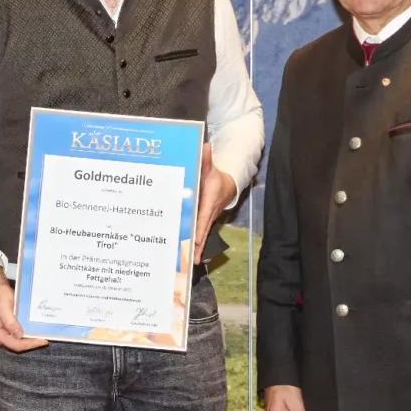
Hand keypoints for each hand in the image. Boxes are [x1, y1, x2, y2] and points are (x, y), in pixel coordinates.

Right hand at [0, 265, 45, 351]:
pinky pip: (18, 335)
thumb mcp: (4, 308)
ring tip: (43, 337)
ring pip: (18, 342)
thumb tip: (19, 335)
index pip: (15, 344)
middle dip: (31, 343)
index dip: (30, 344)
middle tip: (45, 340)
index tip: (42, 341)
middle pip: (17, 345)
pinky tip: (35, 331)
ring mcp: (2, 334)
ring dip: (30, 339)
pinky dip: (27, 334)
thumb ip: (10, 323)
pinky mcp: (6, 329)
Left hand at [194, 142, 236, 263]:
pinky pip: (196, 233)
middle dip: (194, 248)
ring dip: (193, 249)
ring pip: (198, 236)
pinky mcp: (202, 222)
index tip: (194, 245)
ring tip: (186, 264)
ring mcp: (205, 220)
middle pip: (200, 233)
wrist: (227, 186)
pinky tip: (183, 254)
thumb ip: (206, 160)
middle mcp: (207, 215)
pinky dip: (190, 243)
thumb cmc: (216, 178)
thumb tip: (204, 146)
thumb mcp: (210, 168)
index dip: (198, 233)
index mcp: (209, 204)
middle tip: (187, 262)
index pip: (202, 220)